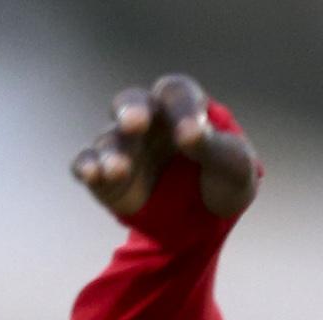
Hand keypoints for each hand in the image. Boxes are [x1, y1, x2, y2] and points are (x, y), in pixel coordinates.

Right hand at [72, 74, 257, 221]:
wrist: (204, 223)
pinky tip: (92, 175)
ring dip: (112, 152)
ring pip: (109, 138)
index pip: (176, 93)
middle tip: (135, 124)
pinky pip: (87, 164)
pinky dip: (87, 167)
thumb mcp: (236, 168)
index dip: (181, 110)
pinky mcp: (105, 176)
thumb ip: (218, 148)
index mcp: (182, 107)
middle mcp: (148, 120)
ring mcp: (124, 147)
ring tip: (119, 170)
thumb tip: (190, 136)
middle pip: (131, 101)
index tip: (191, 137)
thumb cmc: (223, 182)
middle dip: (131, 111)